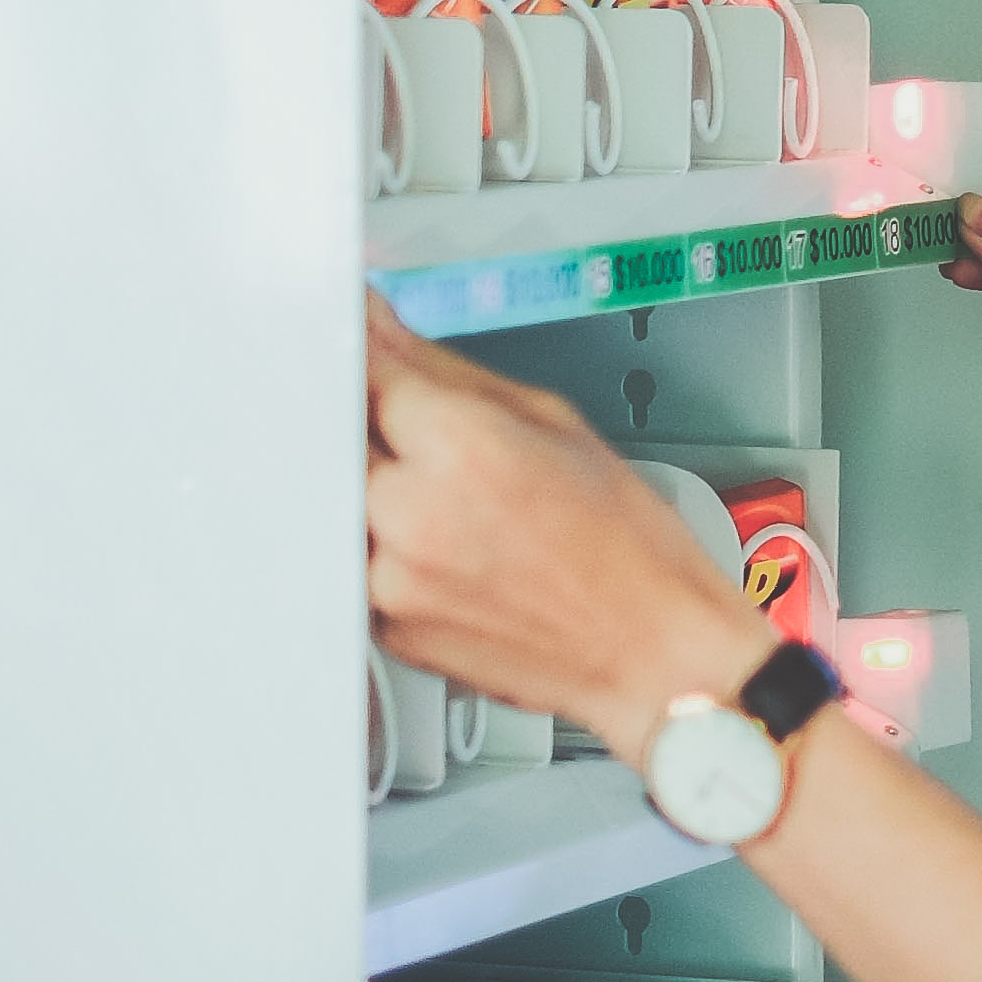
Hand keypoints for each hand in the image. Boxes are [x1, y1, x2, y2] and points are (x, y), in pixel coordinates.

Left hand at [366, 295, 773, 769]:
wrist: (651, 655)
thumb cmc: (626, 548)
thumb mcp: (553, 421)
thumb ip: (445, 370)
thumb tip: (379, 327)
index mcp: (459, 447)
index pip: (358, 367)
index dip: (358, 345)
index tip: (359, 336)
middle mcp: (409, 514)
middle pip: (330, 433)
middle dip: (363, 420)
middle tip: (422, 434)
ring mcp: (387, 578)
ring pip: (337, 497)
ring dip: (372, 484)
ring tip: (451, 503)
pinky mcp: (381, 626)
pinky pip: (352, 557)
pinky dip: (382, 542)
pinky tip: (449, 547)